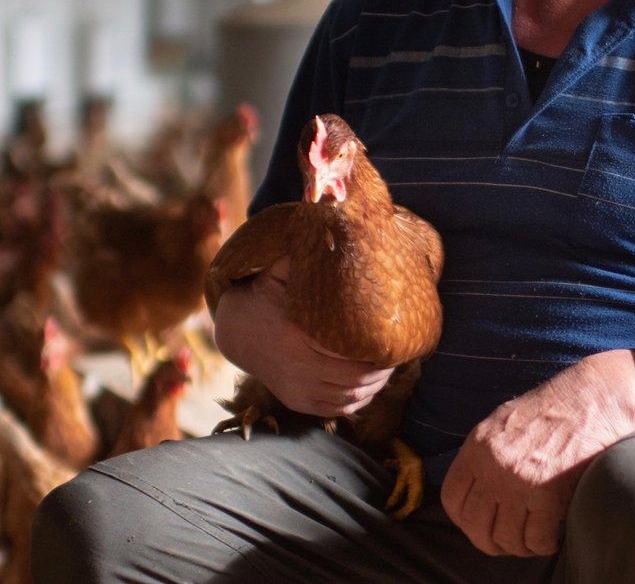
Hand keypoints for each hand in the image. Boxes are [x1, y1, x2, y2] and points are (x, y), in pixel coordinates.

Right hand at [212, 257, 393, 416]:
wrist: (236, 330)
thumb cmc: (265, 295)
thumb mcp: (277, 271)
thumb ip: (300, 256)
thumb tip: (327, 225)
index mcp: (299, 339)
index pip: (351, 356)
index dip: (378, 354)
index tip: (395, 341)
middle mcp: (299, 369)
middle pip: (356, 380)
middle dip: (383, 371)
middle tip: (398, 356)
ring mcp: (298, 389)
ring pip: (350, 398)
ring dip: (375, 387)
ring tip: (388, 368)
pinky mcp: (297, 401)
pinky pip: (337, 409)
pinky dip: (358, 400)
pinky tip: (370, 385)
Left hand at [440, 350, 634, 556]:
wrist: (595, 397)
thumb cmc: (555, 406)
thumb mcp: (505, 420)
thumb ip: (486, 453)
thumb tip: (478, 485)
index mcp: (479, 445)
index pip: (452, 499)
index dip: (464, 519)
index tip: (480, 523)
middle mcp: (494, 465)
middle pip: (475, 525)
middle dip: (490, 541)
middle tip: (506, 541)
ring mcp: (520, 481)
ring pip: (505, 538)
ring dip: (518, 546)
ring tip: (531, 539)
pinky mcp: (550, 495)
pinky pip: (537, 539)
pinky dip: (543, 545)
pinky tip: (552, 535)